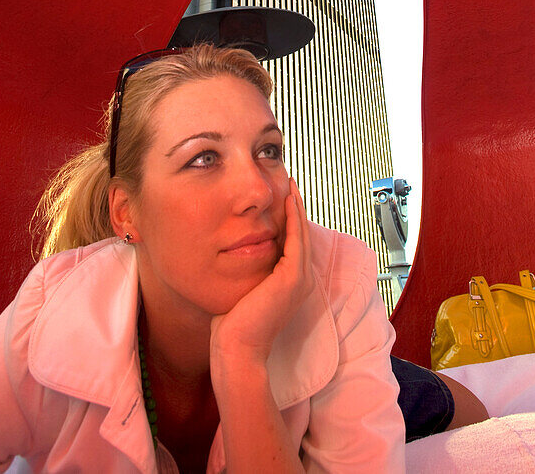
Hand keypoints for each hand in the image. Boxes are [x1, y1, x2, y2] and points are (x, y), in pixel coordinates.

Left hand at [209, 178, 314, 373]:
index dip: (289, 220)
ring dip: (296, 208)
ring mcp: (300, 278)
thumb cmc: (232, 325)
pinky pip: (296, 239)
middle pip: (301, 234)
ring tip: (290, 186)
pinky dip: (294, 218)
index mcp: (291, 283)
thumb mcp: (243, 288)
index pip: (293, 243)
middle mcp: (301, 280)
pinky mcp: (293, 277)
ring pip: (301, 233)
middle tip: (289, 184)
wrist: (236, 349)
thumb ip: (246, 271)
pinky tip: (287, 201)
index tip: (282, 198)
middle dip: (295, 208)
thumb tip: (232, 253)